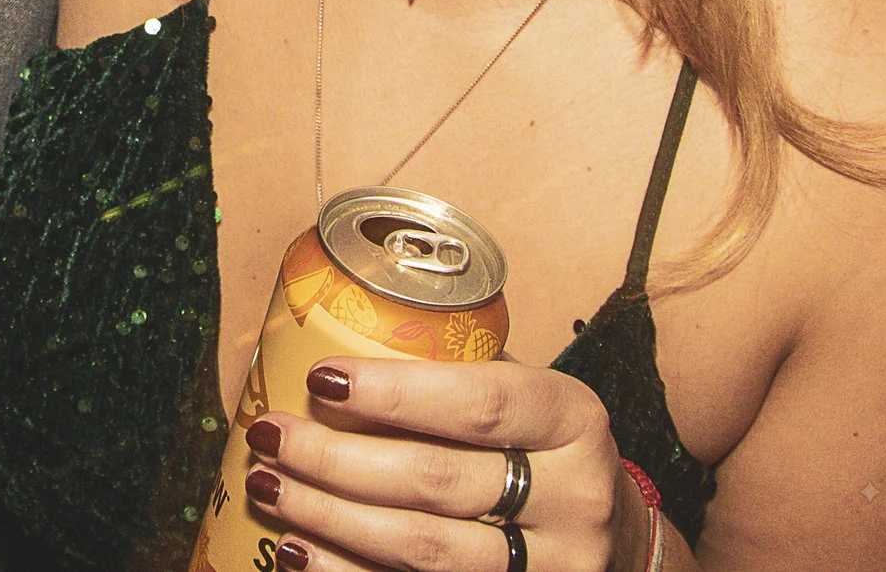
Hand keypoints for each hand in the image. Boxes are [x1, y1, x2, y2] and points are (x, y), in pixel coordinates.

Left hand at [242, 356, 654, 571]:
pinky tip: (299, 552)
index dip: (394, 392)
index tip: (321, 377)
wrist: (617, 545)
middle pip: (436, 481)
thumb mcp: (532, 401)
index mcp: (572, 420)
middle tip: (272, 435)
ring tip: (268, 487)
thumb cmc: (546, 452)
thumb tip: (337, 336)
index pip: (479, 403)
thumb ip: (460, 375)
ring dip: (330, 518)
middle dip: (337, 459)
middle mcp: (572, 498)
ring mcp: (547, 566)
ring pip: (421, 547)